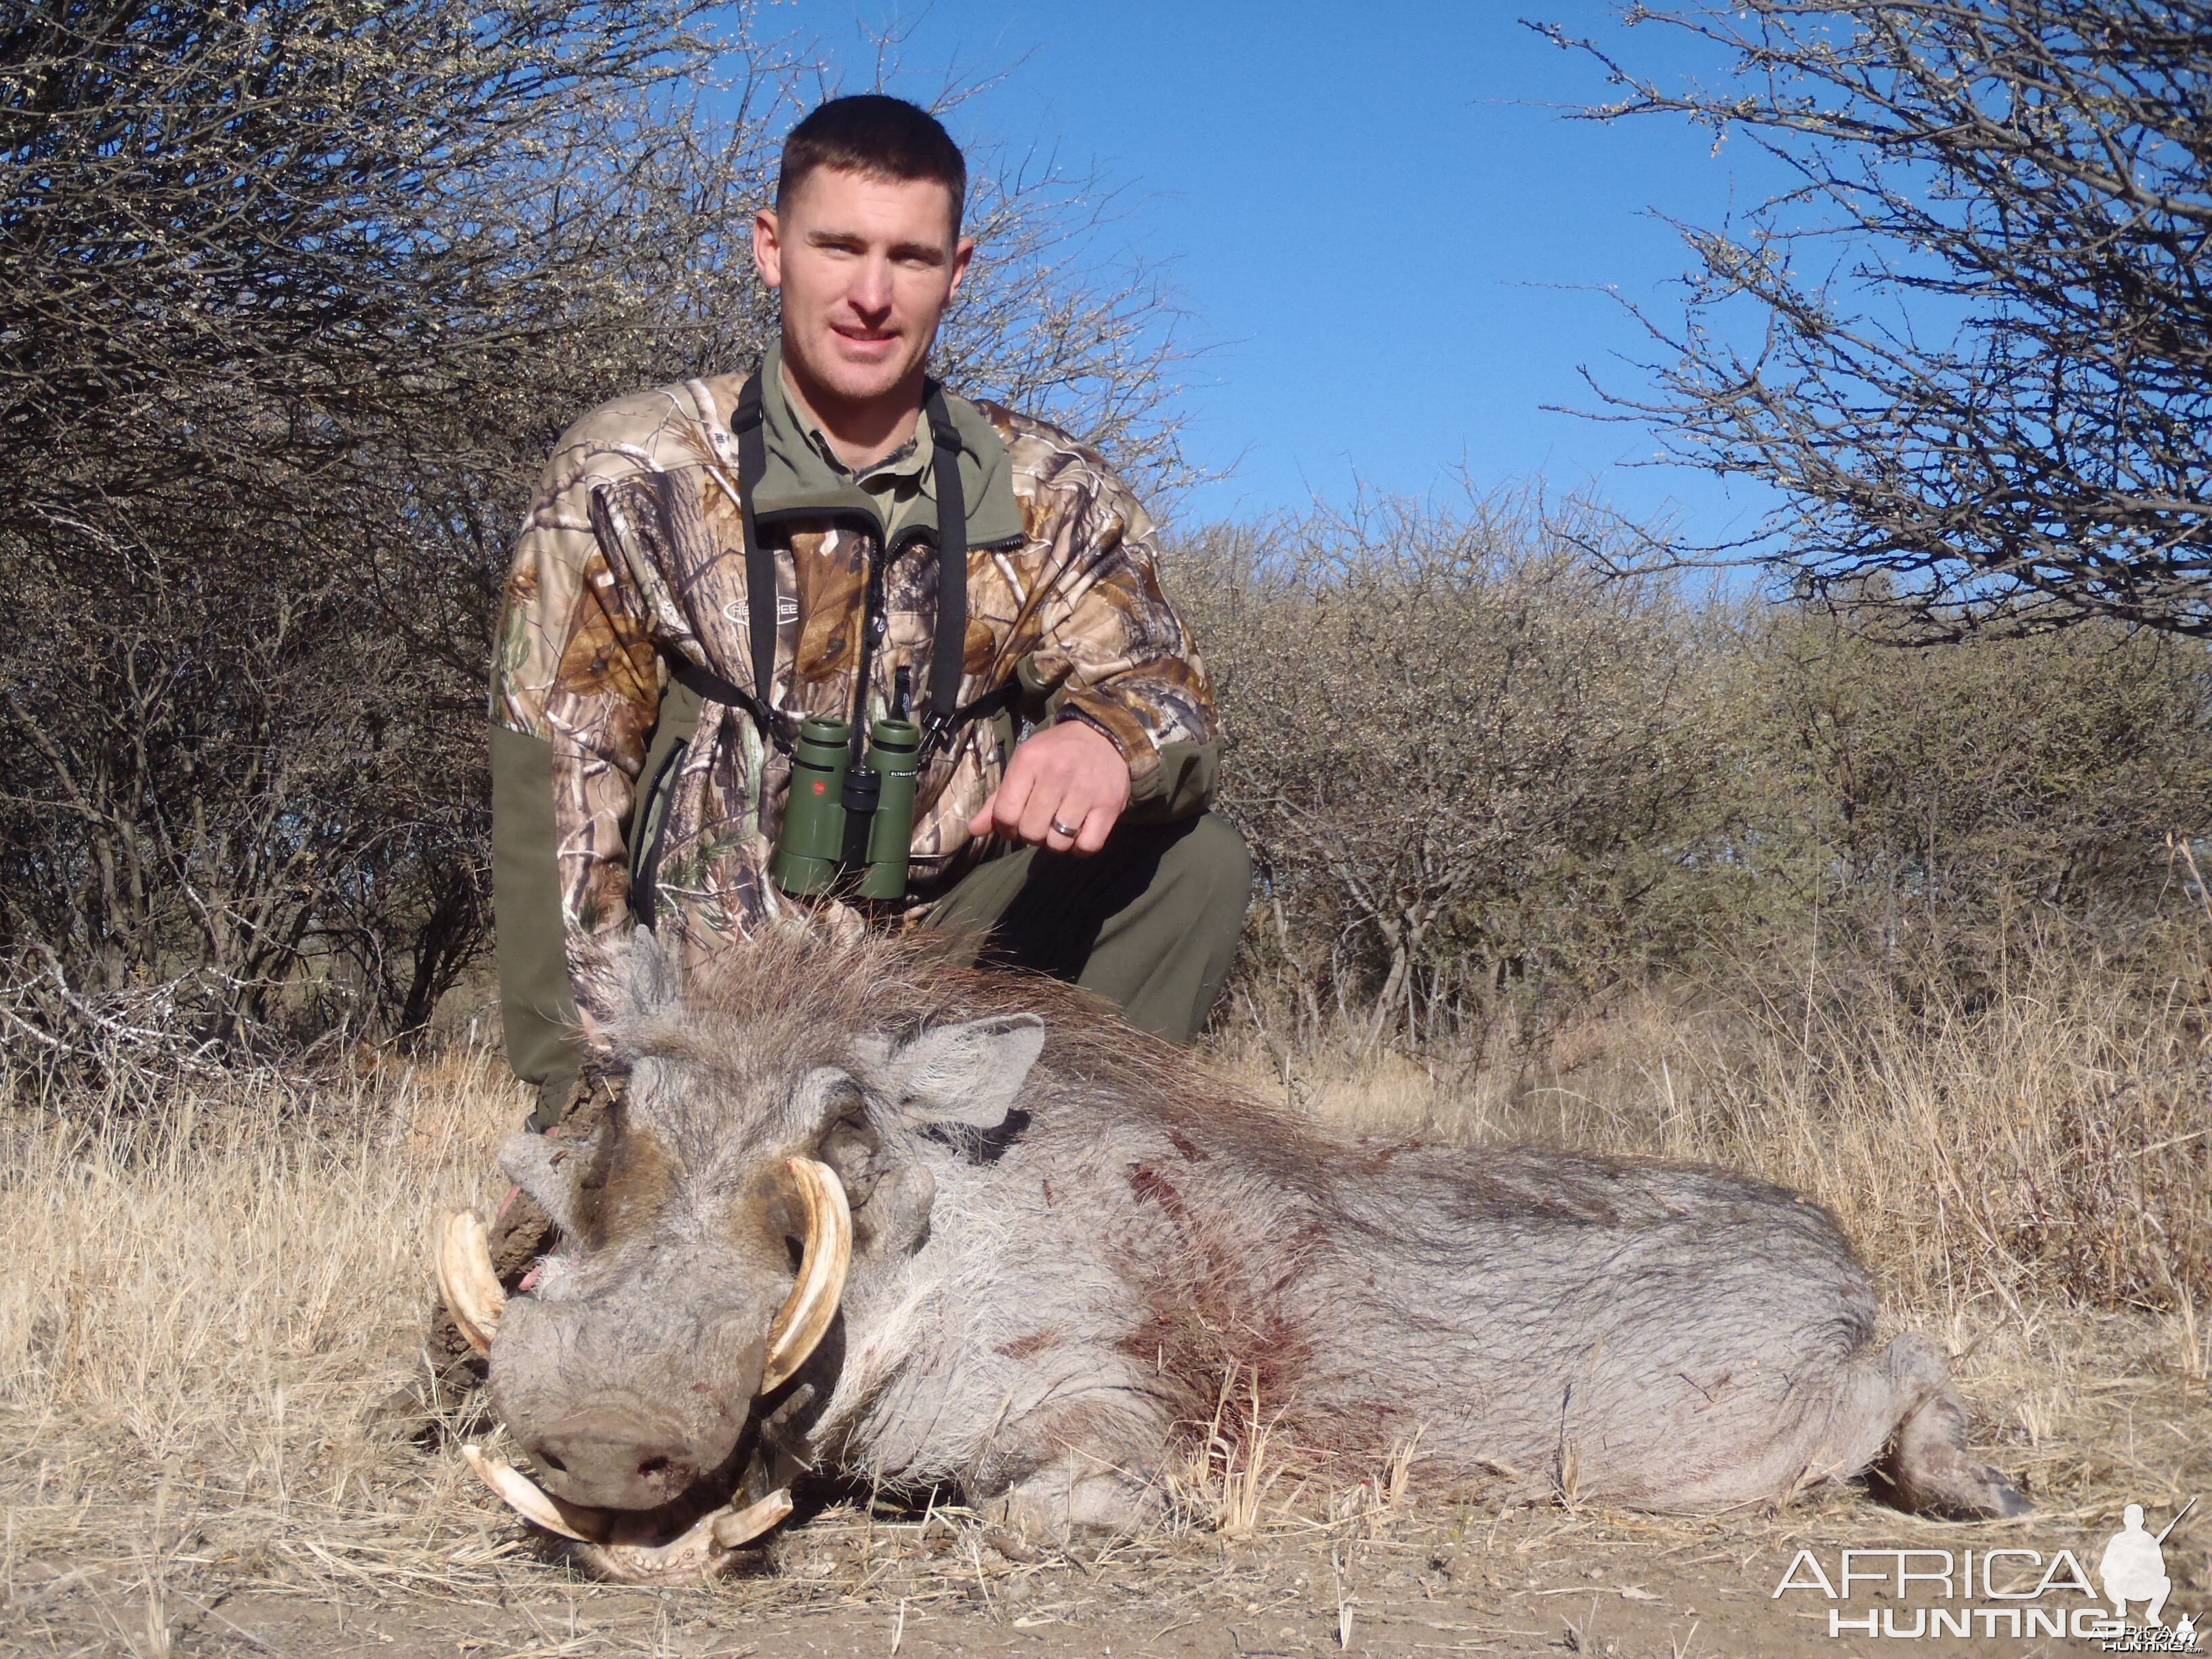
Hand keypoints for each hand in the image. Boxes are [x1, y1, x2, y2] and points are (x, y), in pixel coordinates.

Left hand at [967, 719, 1130, 854]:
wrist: (1104, 735)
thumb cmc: (1056, 754)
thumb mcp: (1024, 765)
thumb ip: (998, 799)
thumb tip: (973, 830)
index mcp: (1029, 761)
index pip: (1005, 814)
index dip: (1006, 828)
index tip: (1016, 824)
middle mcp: (1057, 774)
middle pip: (1031, 832)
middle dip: (1031, 836)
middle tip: (1040, 825)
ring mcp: (1085, 790)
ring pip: (1058, 842)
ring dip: (1056, 843)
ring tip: (1058, 828)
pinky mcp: (1109, 805)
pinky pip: (1088, 845)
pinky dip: (1080, 848)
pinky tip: (1078, 834)